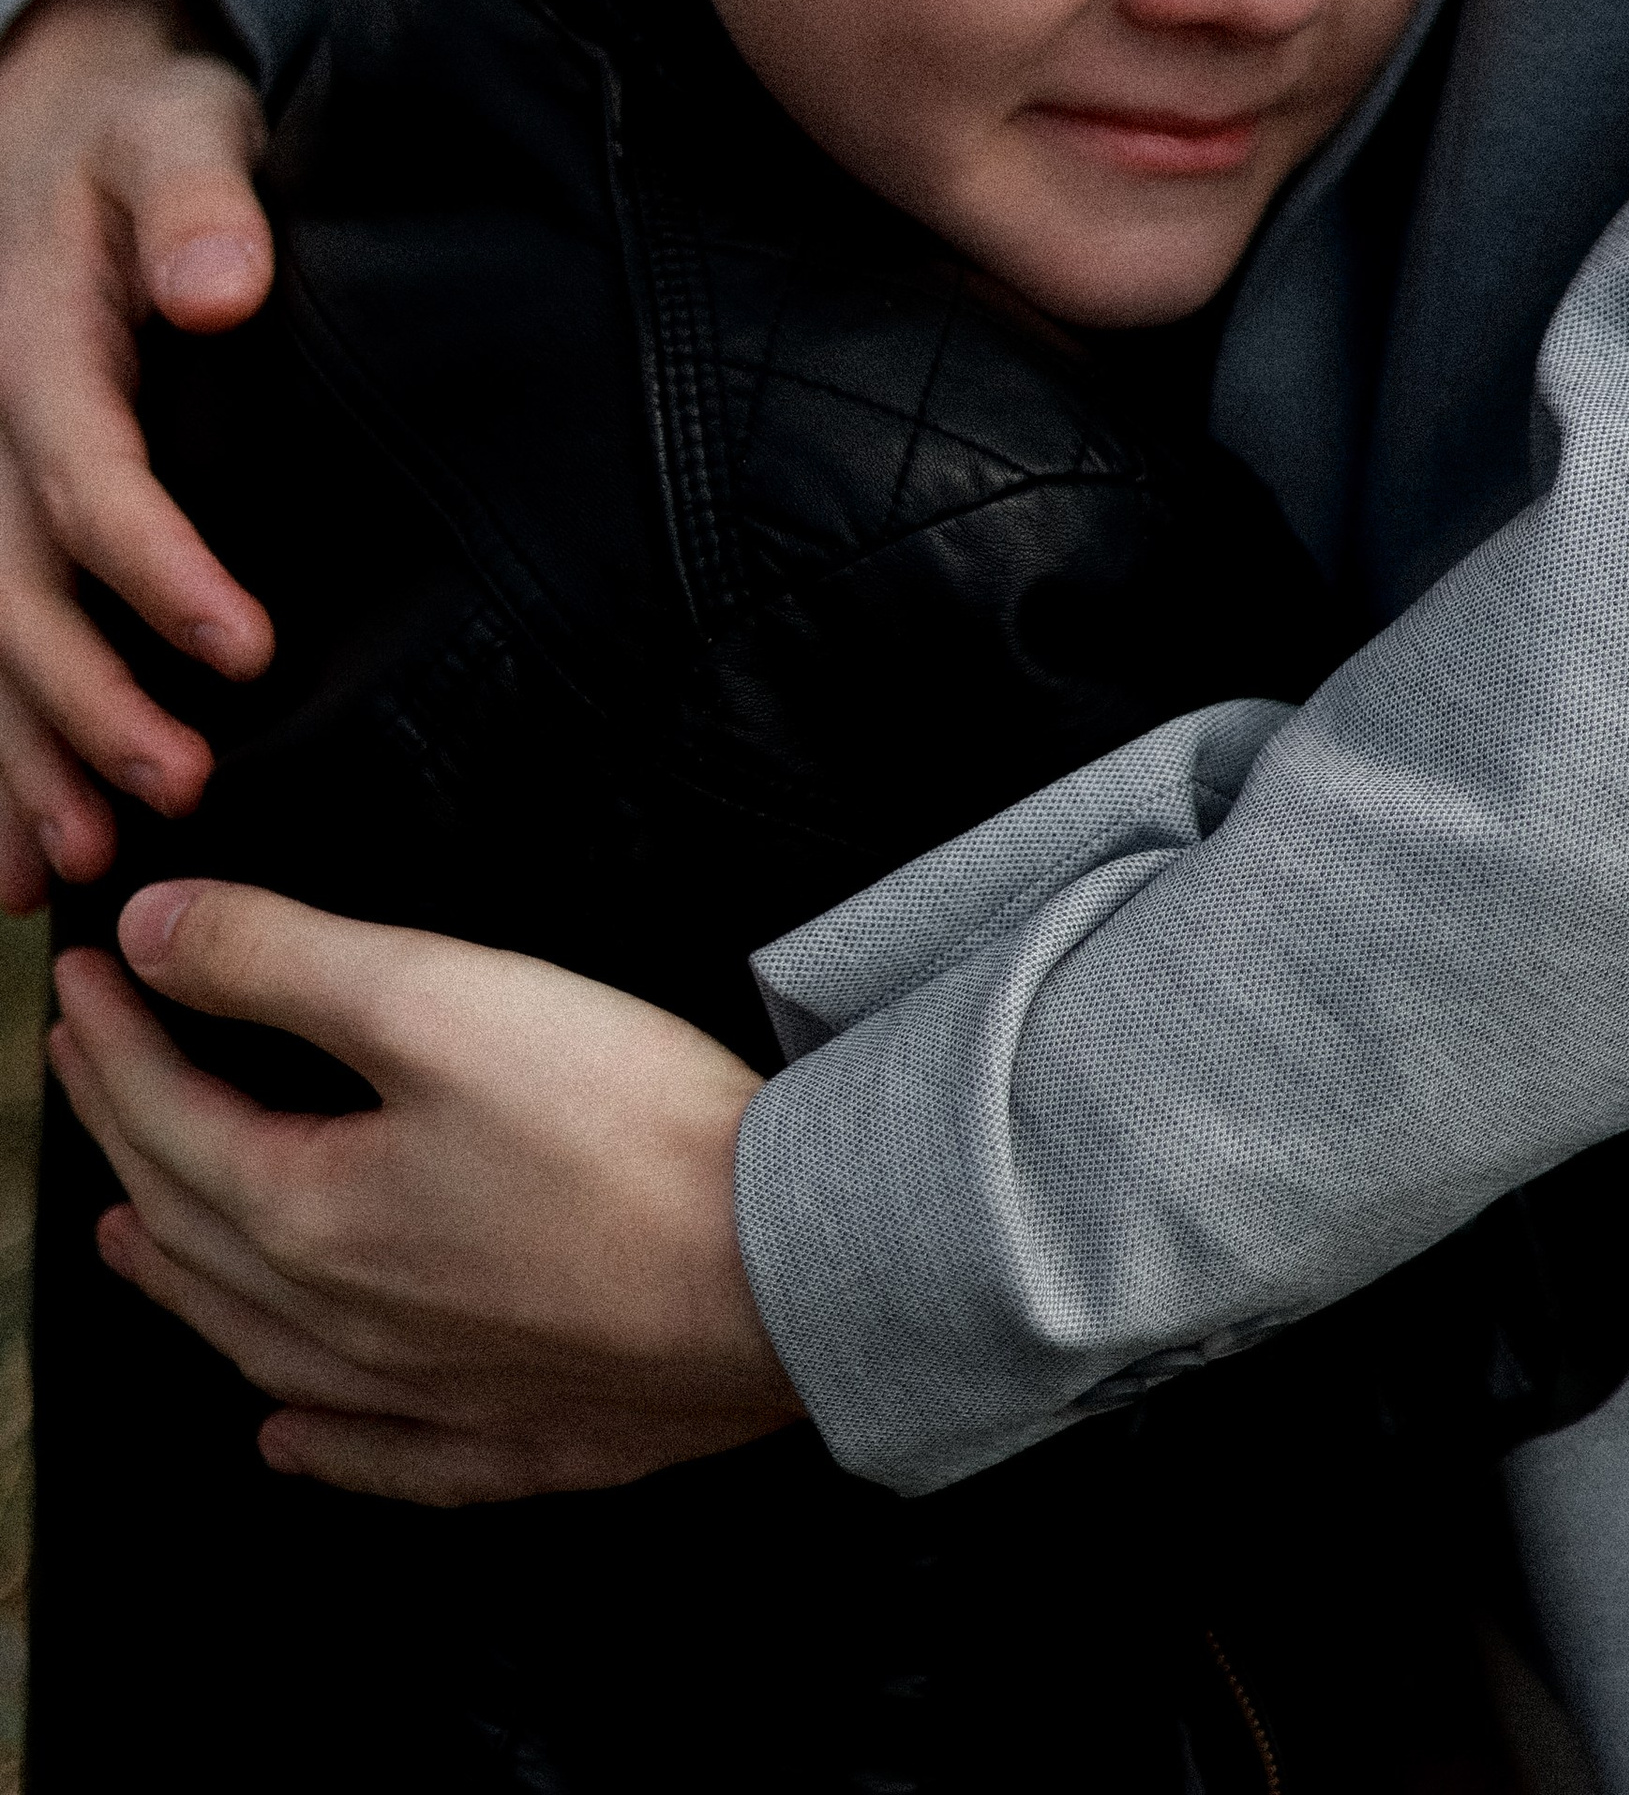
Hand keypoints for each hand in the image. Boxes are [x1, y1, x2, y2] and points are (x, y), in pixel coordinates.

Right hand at [0, 0, 276, 901]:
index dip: (159, 570)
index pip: (88, 476)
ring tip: (85, 860)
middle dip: (85, 702)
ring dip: (27, 755)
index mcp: (35, 344)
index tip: (246, 650)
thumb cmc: (150, 137)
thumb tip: (220, 284)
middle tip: (180, 789)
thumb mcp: (180, 131)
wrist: (69, 131)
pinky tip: (21, 860)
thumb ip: (200, 201)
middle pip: (16, 590)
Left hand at [50, 878, 804, 1505]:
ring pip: (259, 1346)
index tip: (85, 968)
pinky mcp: (519, 1437)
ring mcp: (429, 1396)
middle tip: (91, 1063)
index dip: (118, 1032)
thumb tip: (147, 932)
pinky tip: (284, 1435)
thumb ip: (283, 960)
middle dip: (128, 1130)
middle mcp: (343, 1325)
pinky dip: (312, 1442)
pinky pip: (376, 1456)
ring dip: (182, 1280)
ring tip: (135, 1235)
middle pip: (195, 1225)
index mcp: (309, 1216)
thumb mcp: (438, 998)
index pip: (171, 1114)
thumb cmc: (622, 1130)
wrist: (782, 1271)